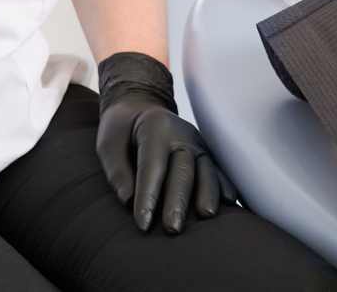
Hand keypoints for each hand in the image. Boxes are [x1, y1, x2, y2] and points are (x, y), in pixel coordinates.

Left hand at [94, 52, 237, 233]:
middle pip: (183, 169)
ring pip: (206, 168)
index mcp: (154, 127)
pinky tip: (229, 202)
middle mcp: (181, 133)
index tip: (142, 224)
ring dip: (207, 193)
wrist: (140, 108)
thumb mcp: (108, 143)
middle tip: (172, 229)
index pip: (152, 165)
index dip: (148, 195)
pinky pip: (218, 169)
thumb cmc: (120, 130)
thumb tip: (129, 201)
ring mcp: (197, 142)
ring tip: (206, 216)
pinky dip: (225, 184)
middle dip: (178, 200)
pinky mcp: (206, 153)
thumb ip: (116, 171)